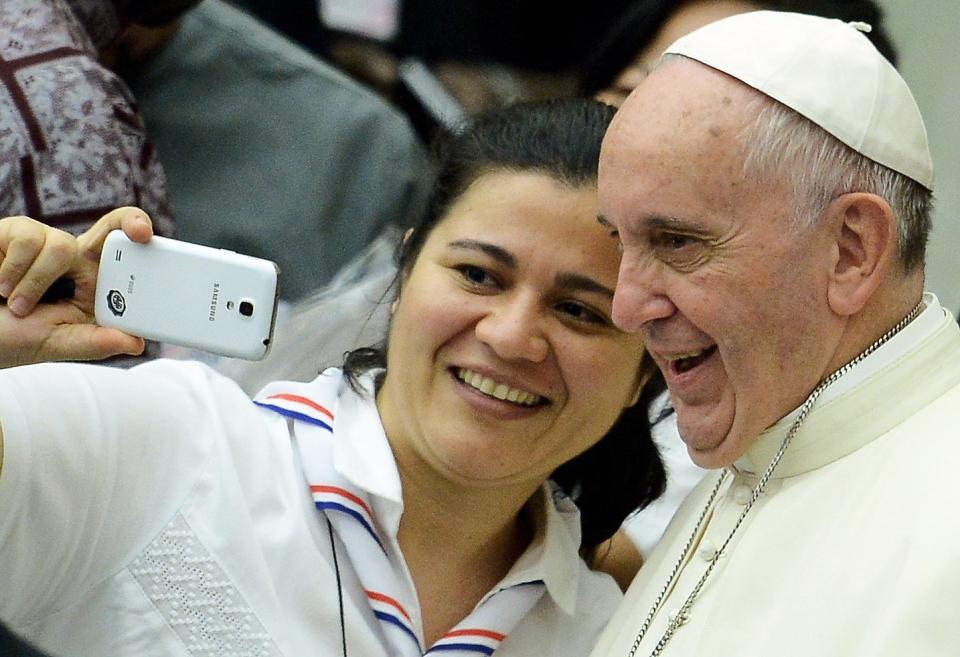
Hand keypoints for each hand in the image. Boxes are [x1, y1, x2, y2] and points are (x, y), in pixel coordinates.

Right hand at [0, 208, 153, 367]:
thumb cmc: (9, 336)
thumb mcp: (56, 344)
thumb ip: (94, 342)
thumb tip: (136, 343)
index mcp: (91, 285)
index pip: (125, 258)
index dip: (144, 248)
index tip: (149, 240)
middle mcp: (74, 260)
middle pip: (112, 226)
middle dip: (129, 221)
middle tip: (139, 232)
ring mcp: (47, 242)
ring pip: (64, 245)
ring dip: (36, 284)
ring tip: (17, 304)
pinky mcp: (17, 232)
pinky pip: (30, 239)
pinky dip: (13, 270)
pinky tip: (1, 285)